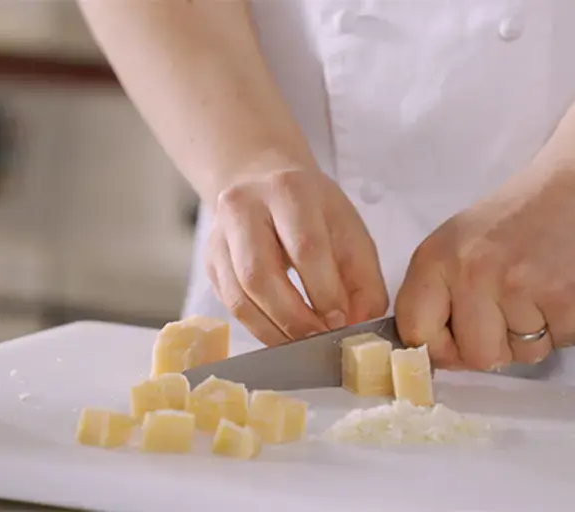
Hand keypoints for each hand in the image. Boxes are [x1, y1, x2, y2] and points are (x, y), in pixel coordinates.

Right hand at [206, 152, 387, 345]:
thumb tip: (362, 324)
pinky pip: (230, 304)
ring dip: (274, 329)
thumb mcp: (349, 231)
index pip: (305, 247)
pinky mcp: (210, 260)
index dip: (324, 291)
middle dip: (294, 317)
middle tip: (320, 339)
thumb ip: (363, 278)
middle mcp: (244, 206)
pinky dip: (259, 328)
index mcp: (289, 190)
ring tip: (303, 344)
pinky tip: (283, 336)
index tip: (341, 321)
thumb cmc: (314, 212)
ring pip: (239, 295)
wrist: (264, 183)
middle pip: (260, 274)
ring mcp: (219, 234)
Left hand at [394, 167, 574, 369]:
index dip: (440, 350)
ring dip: (536, 336)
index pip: (416, 332)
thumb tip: (439, 357)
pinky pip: (562, 343)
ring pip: (523, 355)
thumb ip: (440, 294)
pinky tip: (565, 291)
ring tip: (541, 293)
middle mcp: (473, 271)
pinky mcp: (565, 297)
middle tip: (512, 316)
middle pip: (476, 356)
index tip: (459, 342)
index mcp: (436, 258)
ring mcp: (520, 285)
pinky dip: (568, 326)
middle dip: (497, 348)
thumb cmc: (518, 217)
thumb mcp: (459, 242)